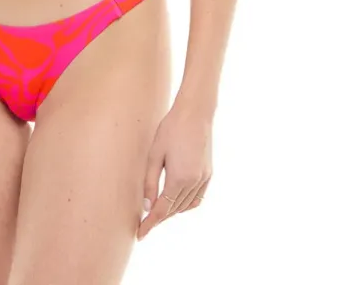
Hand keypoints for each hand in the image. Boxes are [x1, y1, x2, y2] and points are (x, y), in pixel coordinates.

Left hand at [137, 103, 212, 240]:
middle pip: (173, 210)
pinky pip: (196, 198)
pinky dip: (185, 205)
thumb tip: (146, 206)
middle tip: (144, 223)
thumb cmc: (171, 129)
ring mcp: (203, 179)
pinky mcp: (208, 174)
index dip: (150, 224)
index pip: (161, 210)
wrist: (195, 113)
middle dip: (158, 218)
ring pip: (185, 206)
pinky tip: (175, 202)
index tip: (140, 234)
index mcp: (179, 179)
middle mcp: (194, 183)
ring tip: (157, 212)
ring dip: (171, 212)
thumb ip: (150, 182)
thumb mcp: (154, 154)